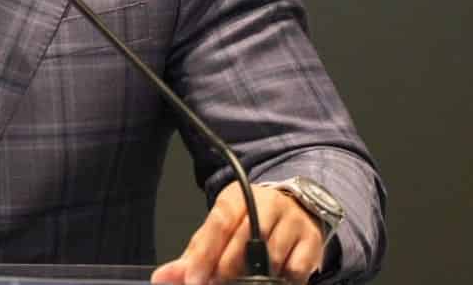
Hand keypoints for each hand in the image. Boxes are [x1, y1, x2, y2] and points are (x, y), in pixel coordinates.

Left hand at [152, 182, 323, 284]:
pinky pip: (294, 270)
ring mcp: (291, 221)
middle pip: (244, 239)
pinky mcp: (311, 241)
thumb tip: (161, 278)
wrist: (295, 209)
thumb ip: (193, 256)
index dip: (205, 254)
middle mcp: (266, 203)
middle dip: (227, 270)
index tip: (194, 280)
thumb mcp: (219, 231)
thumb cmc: (248, 224)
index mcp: (236, 197)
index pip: (219, 222)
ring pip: (271, 256)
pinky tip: (272, 279)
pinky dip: (281, 280)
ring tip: (245, 281)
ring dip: (255, 277)